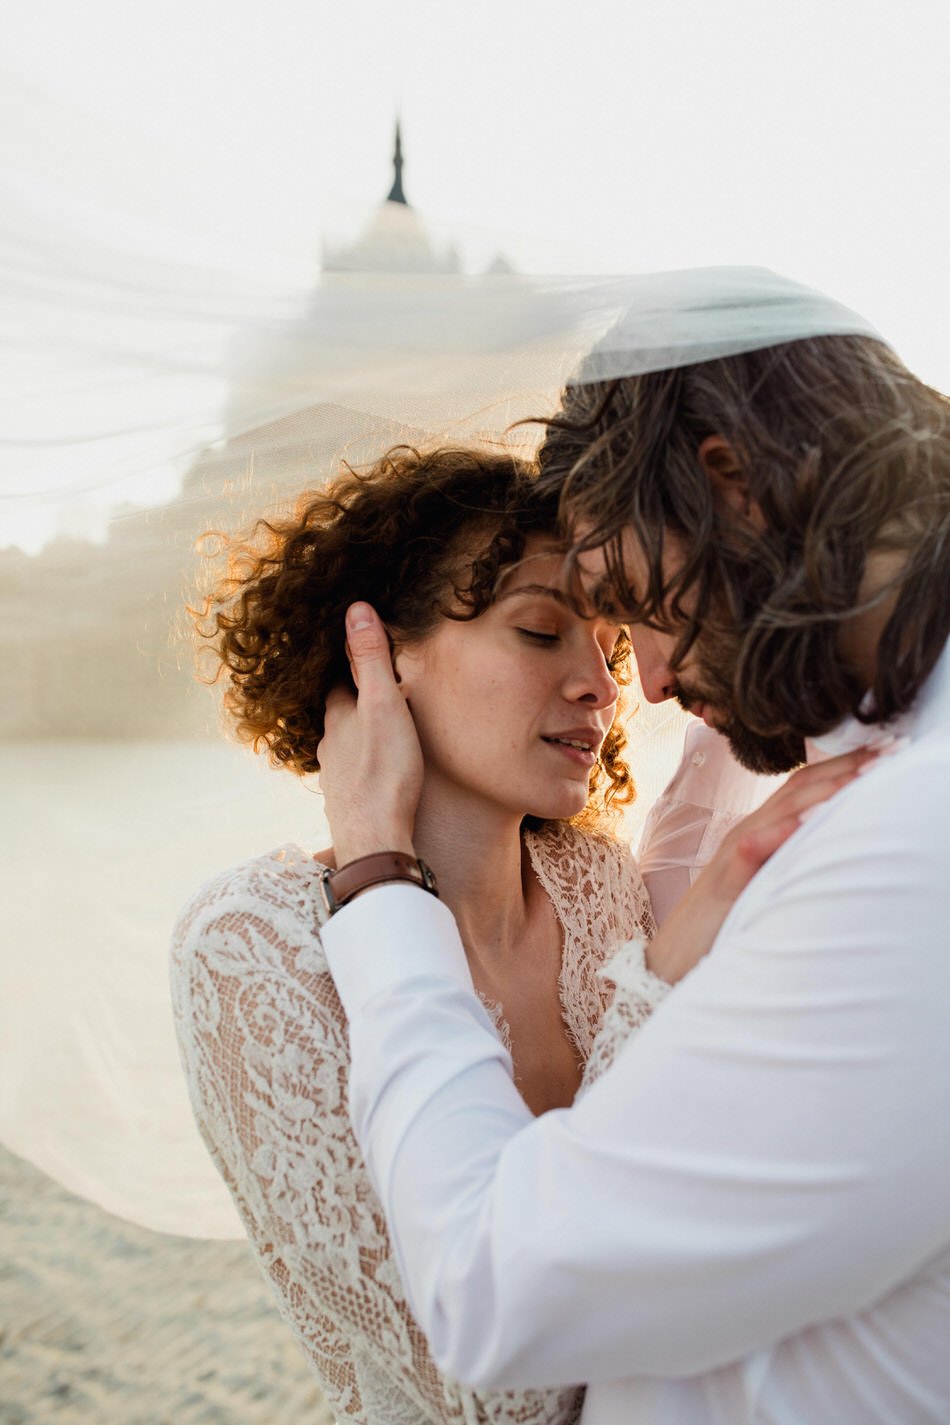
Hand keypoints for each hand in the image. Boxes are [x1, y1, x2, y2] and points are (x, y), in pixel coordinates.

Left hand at [317, 603, 423, 865]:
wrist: (375, 840)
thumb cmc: (385, 771)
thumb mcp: (384, 705)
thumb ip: (370, 659)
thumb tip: (355, 609)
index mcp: (338, 718)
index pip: (337, 682)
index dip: (349, 668)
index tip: (360, 654)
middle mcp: (330, 746)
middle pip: (339, 716)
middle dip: (353, 703)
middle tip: (373, 690)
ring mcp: (336, 777)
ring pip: (344, 747)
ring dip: (358, 737)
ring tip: (377, 730)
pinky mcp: (348, 804)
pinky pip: (354, 776)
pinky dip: (363, 767)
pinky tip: (376, 773)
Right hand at [645, 744, 880, 982]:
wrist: (671, 962)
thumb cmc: (723, 926)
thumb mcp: (767, 885)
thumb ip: (792, 860)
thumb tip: (839, 846)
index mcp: (760, 832)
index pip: (806, 786)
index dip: (846, 764)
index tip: (889, 750)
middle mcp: (748, 833)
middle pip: (800, 788)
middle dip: (848, 766)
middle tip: (893, 749)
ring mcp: (733, 856)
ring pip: (781, 812)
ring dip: (825, 792)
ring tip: (865, 775)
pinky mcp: (724, 886)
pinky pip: (751, 852)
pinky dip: (780, 834)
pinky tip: (808, 823)